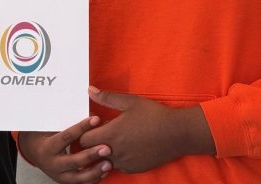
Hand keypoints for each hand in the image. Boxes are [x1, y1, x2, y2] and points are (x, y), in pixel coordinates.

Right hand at [19, 116, 112, 183]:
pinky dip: (93, 178)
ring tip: (108, 164)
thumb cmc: (44, 135)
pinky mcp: (65, 181)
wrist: (33, 151)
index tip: (96, 119)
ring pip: (79, 177)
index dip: (82, 127)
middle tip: (107, 148)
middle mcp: (53, 163)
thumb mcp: (51, 127)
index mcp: (48, 147)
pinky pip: (81, 183)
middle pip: (74, 160)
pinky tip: (104, 172)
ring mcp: (59, 175)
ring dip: (95, 171)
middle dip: (91, 155)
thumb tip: (90, 112)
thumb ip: (68, 121)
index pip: (67, 136)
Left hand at [79, 86, 214, 173]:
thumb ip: (107, 98)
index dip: (85, 133)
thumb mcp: (130, 102)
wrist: (177, 134)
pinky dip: (118, 159)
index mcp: (110, 134)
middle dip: (92, 144)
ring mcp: (123, 163)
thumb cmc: (154, 115)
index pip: (83, 140)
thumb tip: (90, 90)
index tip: (94, 126)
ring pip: (103, 161)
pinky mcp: (133, 169)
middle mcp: (113, 152)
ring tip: (115, 141)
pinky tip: (127, 148)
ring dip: (104, 153)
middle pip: (90, 153)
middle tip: (102, 133)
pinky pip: (118, 166)